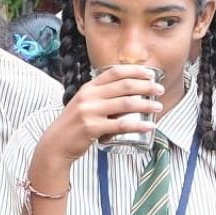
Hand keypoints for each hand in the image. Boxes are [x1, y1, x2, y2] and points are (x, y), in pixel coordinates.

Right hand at [38, 64, 163, 161]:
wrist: (56, 144)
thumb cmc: (73, 125)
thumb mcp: (83, 104)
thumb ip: (99, 96)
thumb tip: (127, 92)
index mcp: (87, 88)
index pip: (114, 72)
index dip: (135, 70)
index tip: (151, 74)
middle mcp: (88, 97)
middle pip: (124, 86)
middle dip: (146, 86)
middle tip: (159, 90)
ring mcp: (89, 112)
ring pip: (126, 103)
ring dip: (146, 104)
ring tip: (158, 107)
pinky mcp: (92, 128)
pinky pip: (121, 124)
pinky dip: (138, 125)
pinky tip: (149, 125)